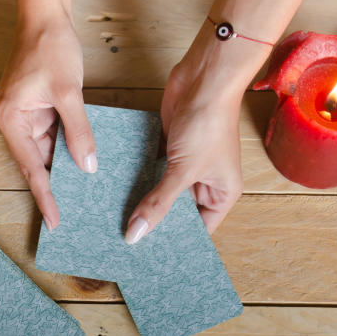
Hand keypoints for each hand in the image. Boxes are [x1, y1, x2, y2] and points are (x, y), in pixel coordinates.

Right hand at [0, 4, 95, 230]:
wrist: (46, 15)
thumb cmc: (49, 45)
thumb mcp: (68, 91)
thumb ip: (78, 131)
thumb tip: (87, 165)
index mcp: (11, 119)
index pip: (30, 167)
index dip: (44, 196)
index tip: (54, 220)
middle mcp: (14, 121)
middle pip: (36, 163)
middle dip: (54, 187)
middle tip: (71, 217)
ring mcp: (25, 115)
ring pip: (47, 151)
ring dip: (63, 169)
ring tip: (81, 197)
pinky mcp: (38, 109)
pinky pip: (53, 136)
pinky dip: (67, 149)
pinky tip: (82, 164)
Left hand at [125, 37, 258, 243]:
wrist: (205, 76)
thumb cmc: (209, 122)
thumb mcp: (183, 170)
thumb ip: (159, 203)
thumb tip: (136, 234)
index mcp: (221, 194)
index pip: (198, 230)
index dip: (175, 243)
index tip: (149, 258)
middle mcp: (205, 182)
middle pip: (176, 212)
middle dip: (154, 223)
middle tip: (125, 242)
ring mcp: (186, 165)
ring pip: (161, 191)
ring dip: (142, 200)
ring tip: (115, 222)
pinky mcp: (170, 148)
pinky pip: (151, 170)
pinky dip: (137, 178)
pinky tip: (115, 192)